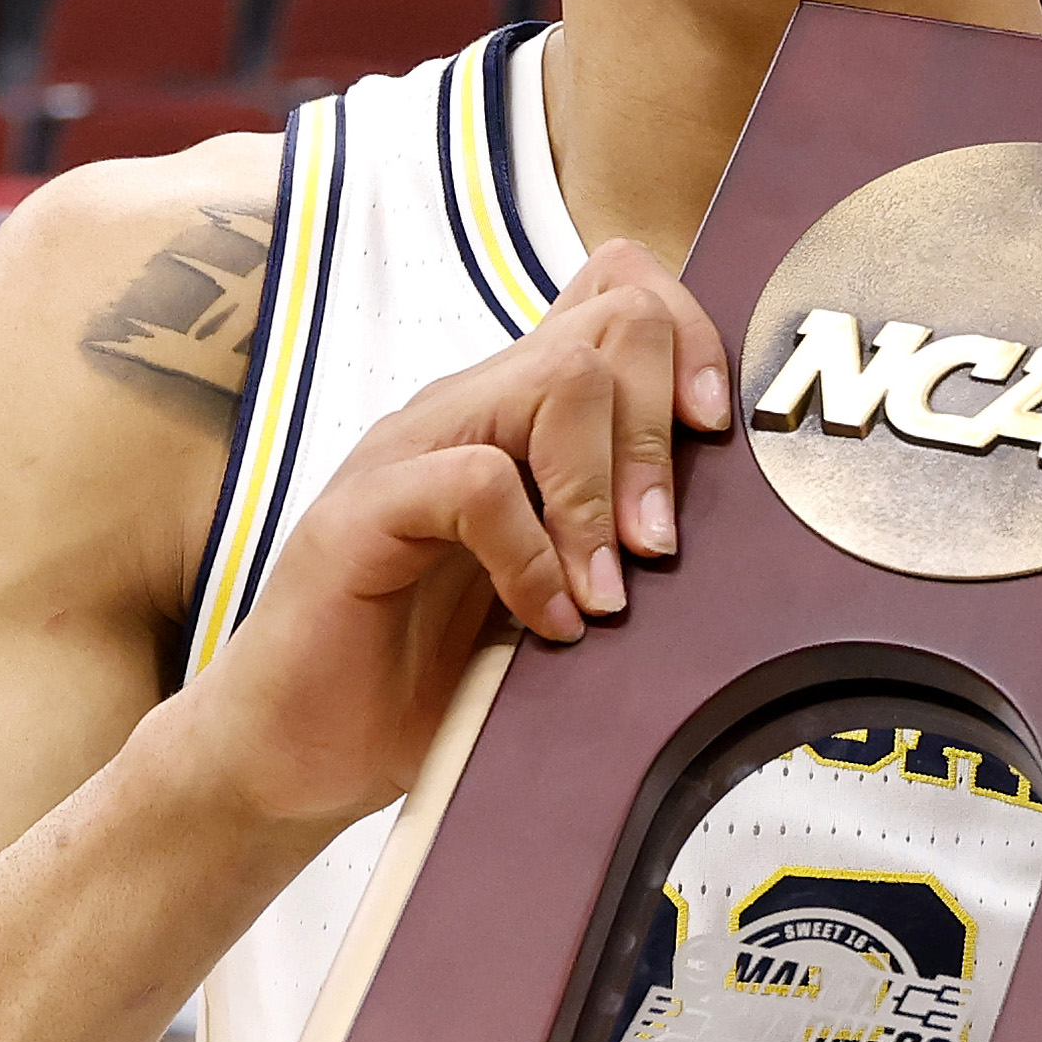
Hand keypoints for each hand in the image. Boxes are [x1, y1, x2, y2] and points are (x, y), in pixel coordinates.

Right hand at [182, 240, 731, 832]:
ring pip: (556, 381)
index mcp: (516, 417)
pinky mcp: (362, 512)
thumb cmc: (426, 676)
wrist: (299, 749)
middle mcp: (465, 410)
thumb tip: (741, 531)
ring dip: (604, 492)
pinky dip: (531, 557)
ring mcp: (409, 451)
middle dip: (660, 435)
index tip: (717, 439)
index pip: (617, 293)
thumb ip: (618, 541)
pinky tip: (541, 623)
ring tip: (605, 596)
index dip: (690, 342)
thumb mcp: (558, 594)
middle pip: (609, 325)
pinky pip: (477, 484)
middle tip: (658, 549)